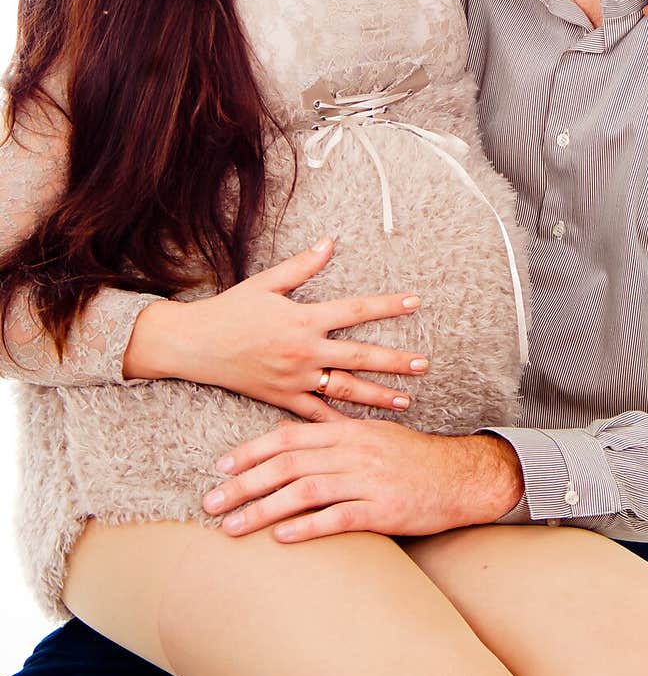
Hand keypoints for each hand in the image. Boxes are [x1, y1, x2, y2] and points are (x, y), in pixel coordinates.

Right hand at [123, 238, 429, 415]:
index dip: (388, 306)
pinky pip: (316, 416)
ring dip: (377, 396)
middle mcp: (304, 350)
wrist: (194, 344)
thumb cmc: (230, 309)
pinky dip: (339, 425)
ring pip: (344, 390)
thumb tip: (331, 242)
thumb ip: (303, 266)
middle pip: (359, 356)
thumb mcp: (266, 283)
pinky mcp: (282, 398)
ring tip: (406, 402)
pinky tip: (362, 434)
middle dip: (394, 361)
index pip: (356, 310)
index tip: (415, 303)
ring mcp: (295, 378)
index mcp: (304, 318)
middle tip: (424, 364)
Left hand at [202, 409, 525, 540]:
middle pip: (286, 465)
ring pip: (304, 492)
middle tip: (210, 503)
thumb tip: (301, 431)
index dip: (251, 452)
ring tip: (231, 528)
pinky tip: (281, 538)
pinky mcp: (384, 510)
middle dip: (243, 485)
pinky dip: (306, 527)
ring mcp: (368, 481)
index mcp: (348, 432)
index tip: (221, 468)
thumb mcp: (375, 436)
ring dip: (262, 510)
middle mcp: (354, 452)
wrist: (465, 477)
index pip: (288, 437)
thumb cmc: (416, 459)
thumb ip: (337, 434)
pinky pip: (338, 518)